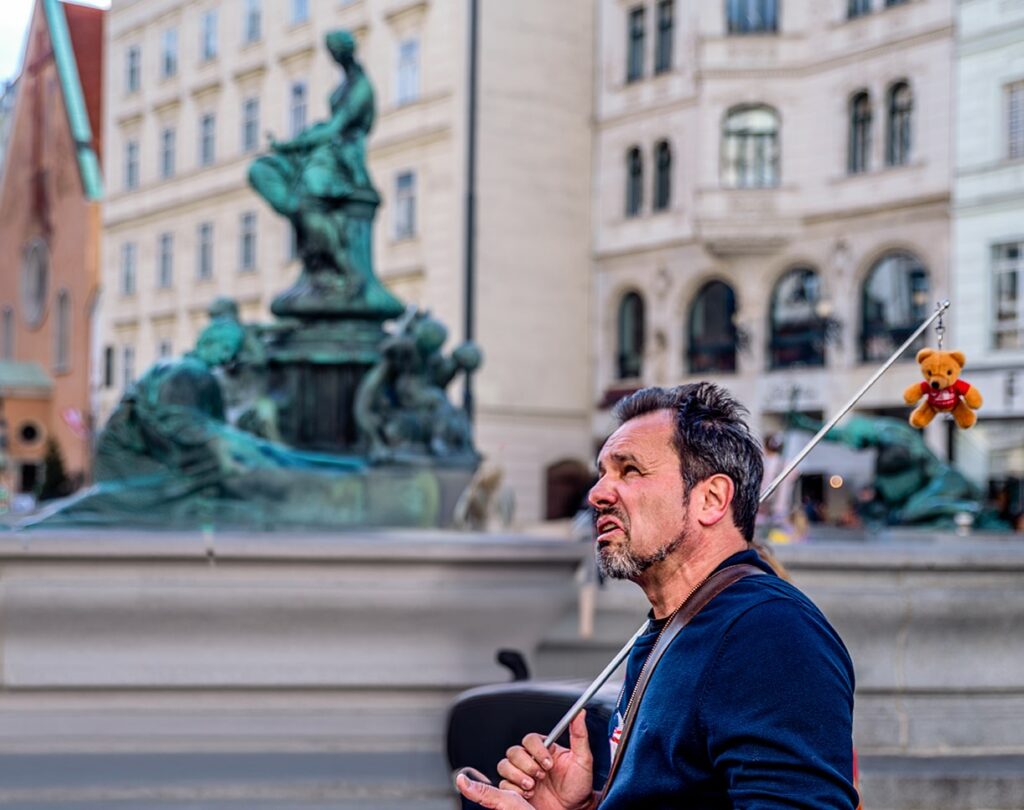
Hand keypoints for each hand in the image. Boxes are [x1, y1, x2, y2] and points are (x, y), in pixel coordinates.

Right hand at [456, 711, 594, 809]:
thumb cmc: (578, 786)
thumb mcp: (583, 760)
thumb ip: (580, 736)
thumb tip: (580, 713)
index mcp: (544, 749)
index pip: (530, 739)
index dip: (537, 750)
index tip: (549, 763)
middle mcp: (530, 759)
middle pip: (513, 751)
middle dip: (527, 764)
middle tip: (541, 775)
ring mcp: (521, 774)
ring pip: (504, 765)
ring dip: (518, 776)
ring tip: (533, 785)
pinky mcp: (515, 789)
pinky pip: (503, 784)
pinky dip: (515, 789)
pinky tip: (529, 793)